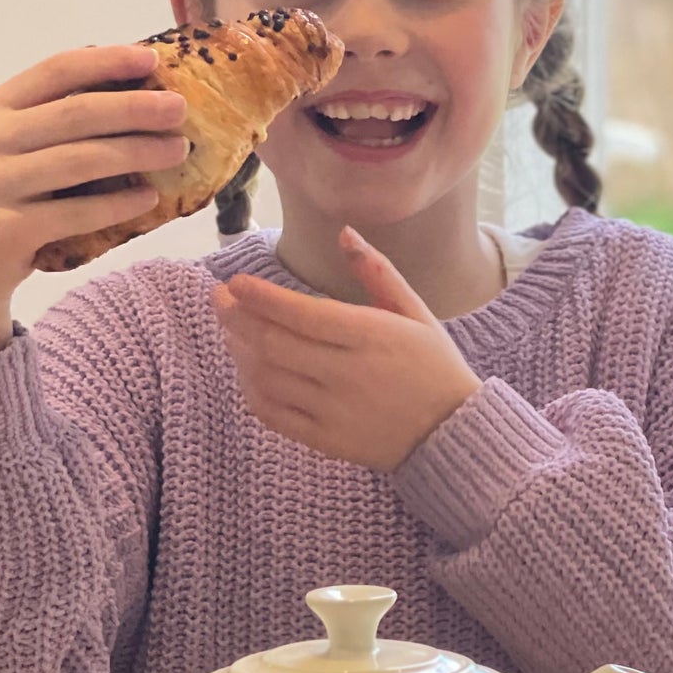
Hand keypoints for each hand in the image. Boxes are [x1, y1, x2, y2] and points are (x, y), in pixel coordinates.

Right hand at [0, 43, 189, 356]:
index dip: (107, 61)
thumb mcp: (7, 149)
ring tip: (177, 151)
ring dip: (138, 153)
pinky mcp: (9, 231)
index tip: (151, 60)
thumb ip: (52, 123)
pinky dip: (119, 205)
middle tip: (180, 109)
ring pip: (83, 160)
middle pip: (78, 113)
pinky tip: (149, 199)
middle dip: (136, 107)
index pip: (57, 69)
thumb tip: (132, 97)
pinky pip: (78, 213)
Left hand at [212, 228, 480, 470]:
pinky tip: (247, 373)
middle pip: (274, 344)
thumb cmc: (434, 366)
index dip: (260, 297)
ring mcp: (334, 411)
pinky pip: (275, 415)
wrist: (452, 434)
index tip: (235, 282)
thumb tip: (343, 232)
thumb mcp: (415, 312)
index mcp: (370, 336)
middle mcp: (347, 373)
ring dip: (240, 352)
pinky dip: (253, 392)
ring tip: (230, 332)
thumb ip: (377, 271)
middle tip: (220, 300)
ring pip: (268, 378)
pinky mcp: (326, 440)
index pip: (301, 315)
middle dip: (238, 319)